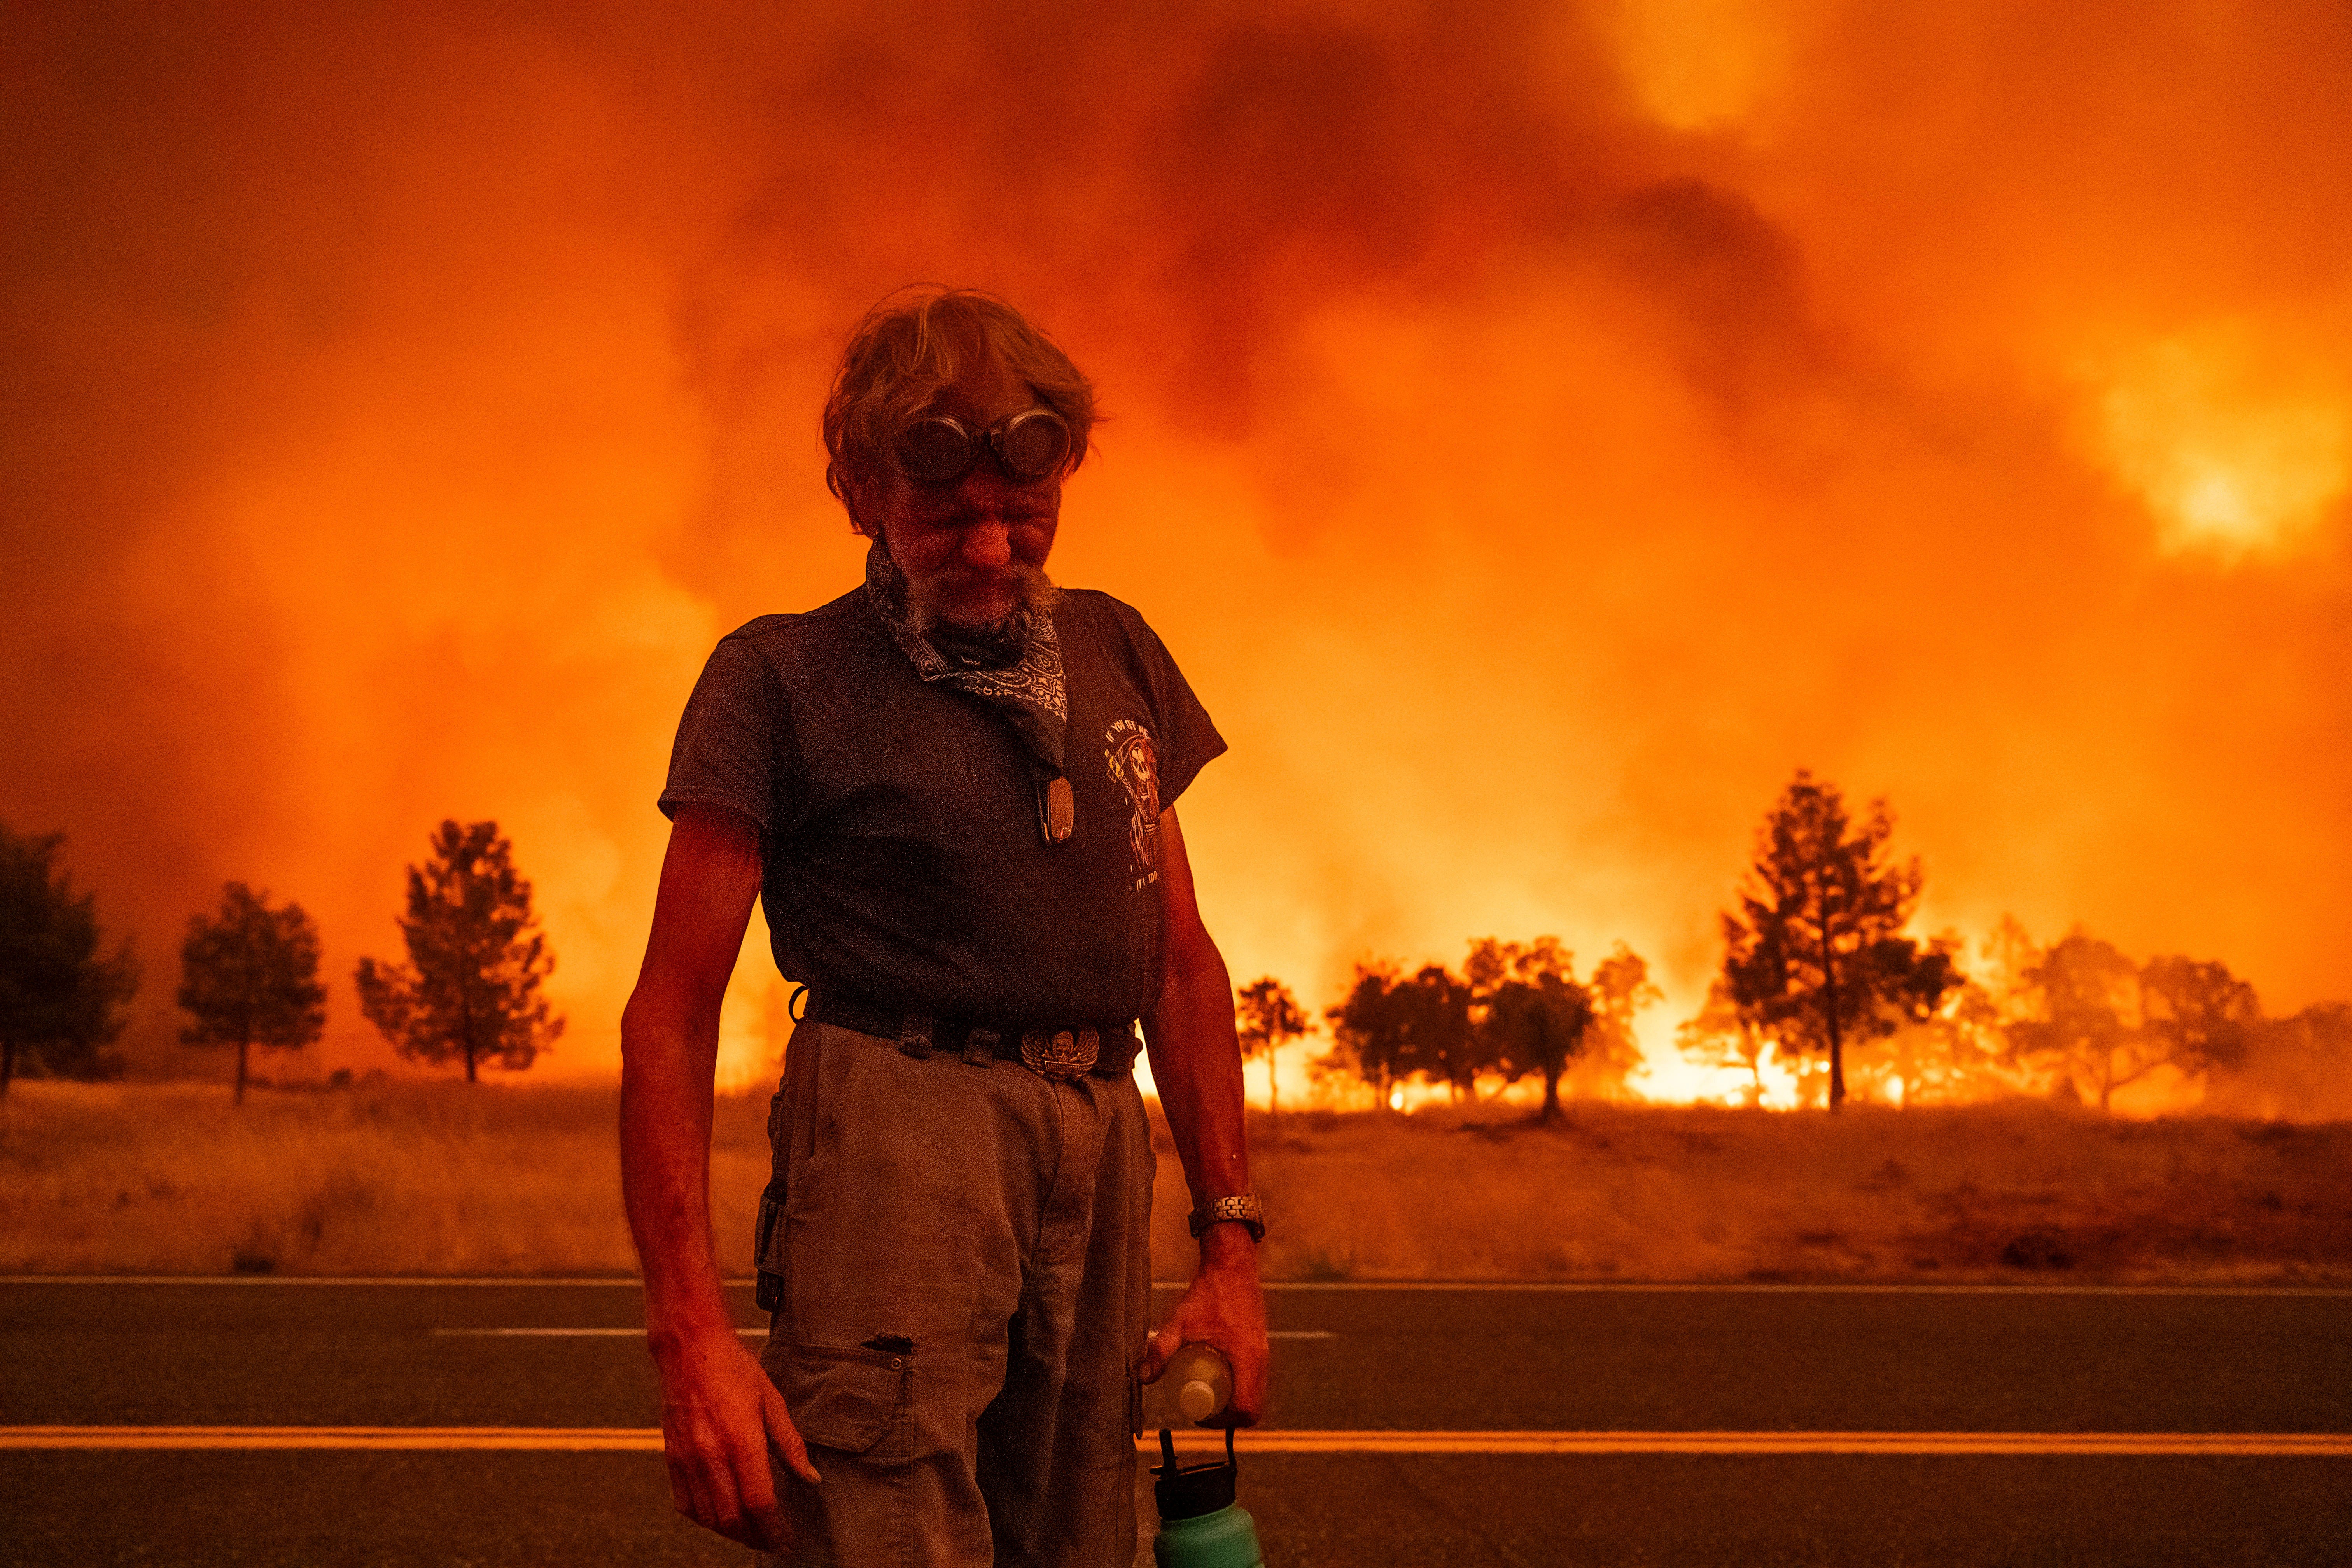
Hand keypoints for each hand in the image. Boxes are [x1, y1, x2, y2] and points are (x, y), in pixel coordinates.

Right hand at [652, 1325, 819, 1550]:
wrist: (690, 1350)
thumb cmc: (735, 1370)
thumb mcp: (772, 1401)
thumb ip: (791, 1444)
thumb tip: (811, 1478)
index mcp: (741, 1441)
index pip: (759, 1502)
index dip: (775, 1528)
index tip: (787, 1539)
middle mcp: (712, 1455)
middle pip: (733, 1517)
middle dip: (756, 1537)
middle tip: (773, 1540)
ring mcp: (688, 1460)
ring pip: (709, 1517)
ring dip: (732, 1532)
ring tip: (752, 1531)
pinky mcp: (672, 1459)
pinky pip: (685, 1504)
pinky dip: (705, 1518)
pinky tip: (721, 1516)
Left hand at [1139, 1226, 1268, 1425]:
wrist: (1233, 1266)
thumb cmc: (1209, 1292)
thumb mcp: (1181, 1321)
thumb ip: (1161, 1349)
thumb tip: (1143, 1377)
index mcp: (1247, 1359)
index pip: (1245, 1409)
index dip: (1221, 1422)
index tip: (1199, 1414)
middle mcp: (1261, 1361)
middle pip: (1252, 1409)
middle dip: (1225, 1418)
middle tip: (1199, 1409)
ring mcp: (1264, 1354)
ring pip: (1256, 1396)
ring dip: (1232, 1403)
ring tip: (1205, 1393)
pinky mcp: (1261, 1348)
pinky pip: (1256, 1381)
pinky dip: (1239, 1389)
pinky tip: (1216, 1378)